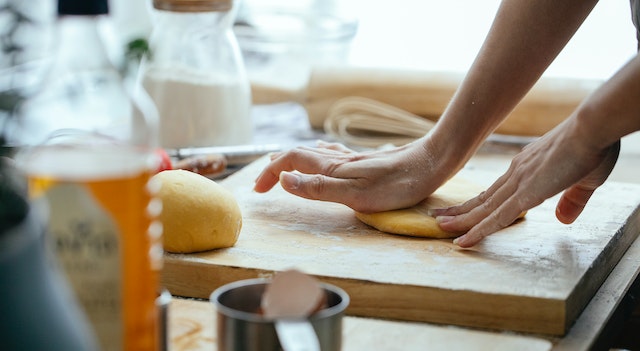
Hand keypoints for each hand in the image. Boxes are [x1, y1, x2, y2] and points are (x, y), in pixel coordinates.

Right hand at [254, 139, 453, 212]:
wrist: (433, 162)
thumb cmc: (398, 184)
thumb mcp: (356, 194)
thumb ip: (319, 188)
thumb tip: (284, 179)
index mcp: (332, 167)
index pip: (290, 162)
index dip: (270, 174)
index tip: (258, 191)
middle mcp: (339, 159)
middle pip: (297, 155)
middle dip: (277, 167)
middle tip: (264, 183)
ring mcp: (353, 158)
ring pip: (313, 154)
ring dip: (293, 160)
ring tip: (284, 168)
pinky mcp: (367, 160)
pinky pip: (332, 154)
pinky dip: (316, 156)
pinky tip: (324, 156)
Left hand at [433, 118, 619, 247]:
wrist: (593, 128)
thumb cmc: (593, 147)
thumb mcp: (583, 180)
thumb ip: (572, 200)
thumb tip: (563, 219)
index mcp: (526, 169)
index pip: (497, 191)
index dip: (479, 202)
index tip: (464, 209)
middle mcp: (516, 174)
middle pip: (483, 199)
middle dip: (460, 210)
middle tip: (438, 217)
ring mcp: (518, 183)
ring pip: (483, 209)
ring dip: (461, 220)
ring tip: (440, 227)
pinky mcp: (526, 193)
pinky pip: (497, 218)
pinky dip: (478, 231)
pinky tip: (463, 241)